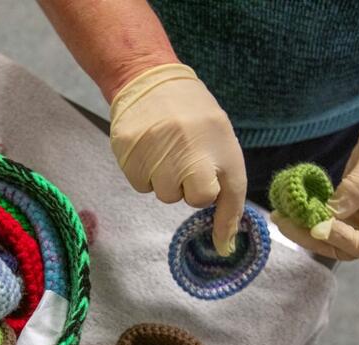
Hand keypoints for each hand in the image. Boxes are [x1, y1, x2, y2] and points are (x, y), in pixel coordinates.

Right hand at [110, 64, 246, 255]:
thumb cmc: (197, 122)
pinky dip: (144, 172)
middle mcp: (186, 149)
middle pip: (185, 198)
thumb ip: (229, 202)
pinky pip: (140, 184)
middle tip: (185, 157)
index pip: (216, 197)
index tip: (209, 187)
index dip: (211, 192)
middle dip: (186, 185)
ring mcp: (155, 152)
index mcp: (216, 146)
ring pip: (161, 194)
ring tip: (166, 149)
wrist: (151, 81)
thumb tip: (225, 249)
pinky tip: (149, 148)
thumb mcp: (224, 151)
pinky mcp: (129, 153)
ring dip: (164, 178)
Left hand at [272, 82, 358, 261]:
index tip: (321, 226)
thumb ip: (356, 189)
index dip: (347, 242)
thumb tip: (330, 213)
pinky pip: (324, 221)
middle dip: (313, 239)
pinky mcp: (345, 210)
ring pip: (329, 239)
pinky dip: (304, 219)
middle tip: (286, 223)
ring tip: (280, 217)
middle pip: (345, 249)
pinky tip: (285, 211)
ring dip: (303, 231)